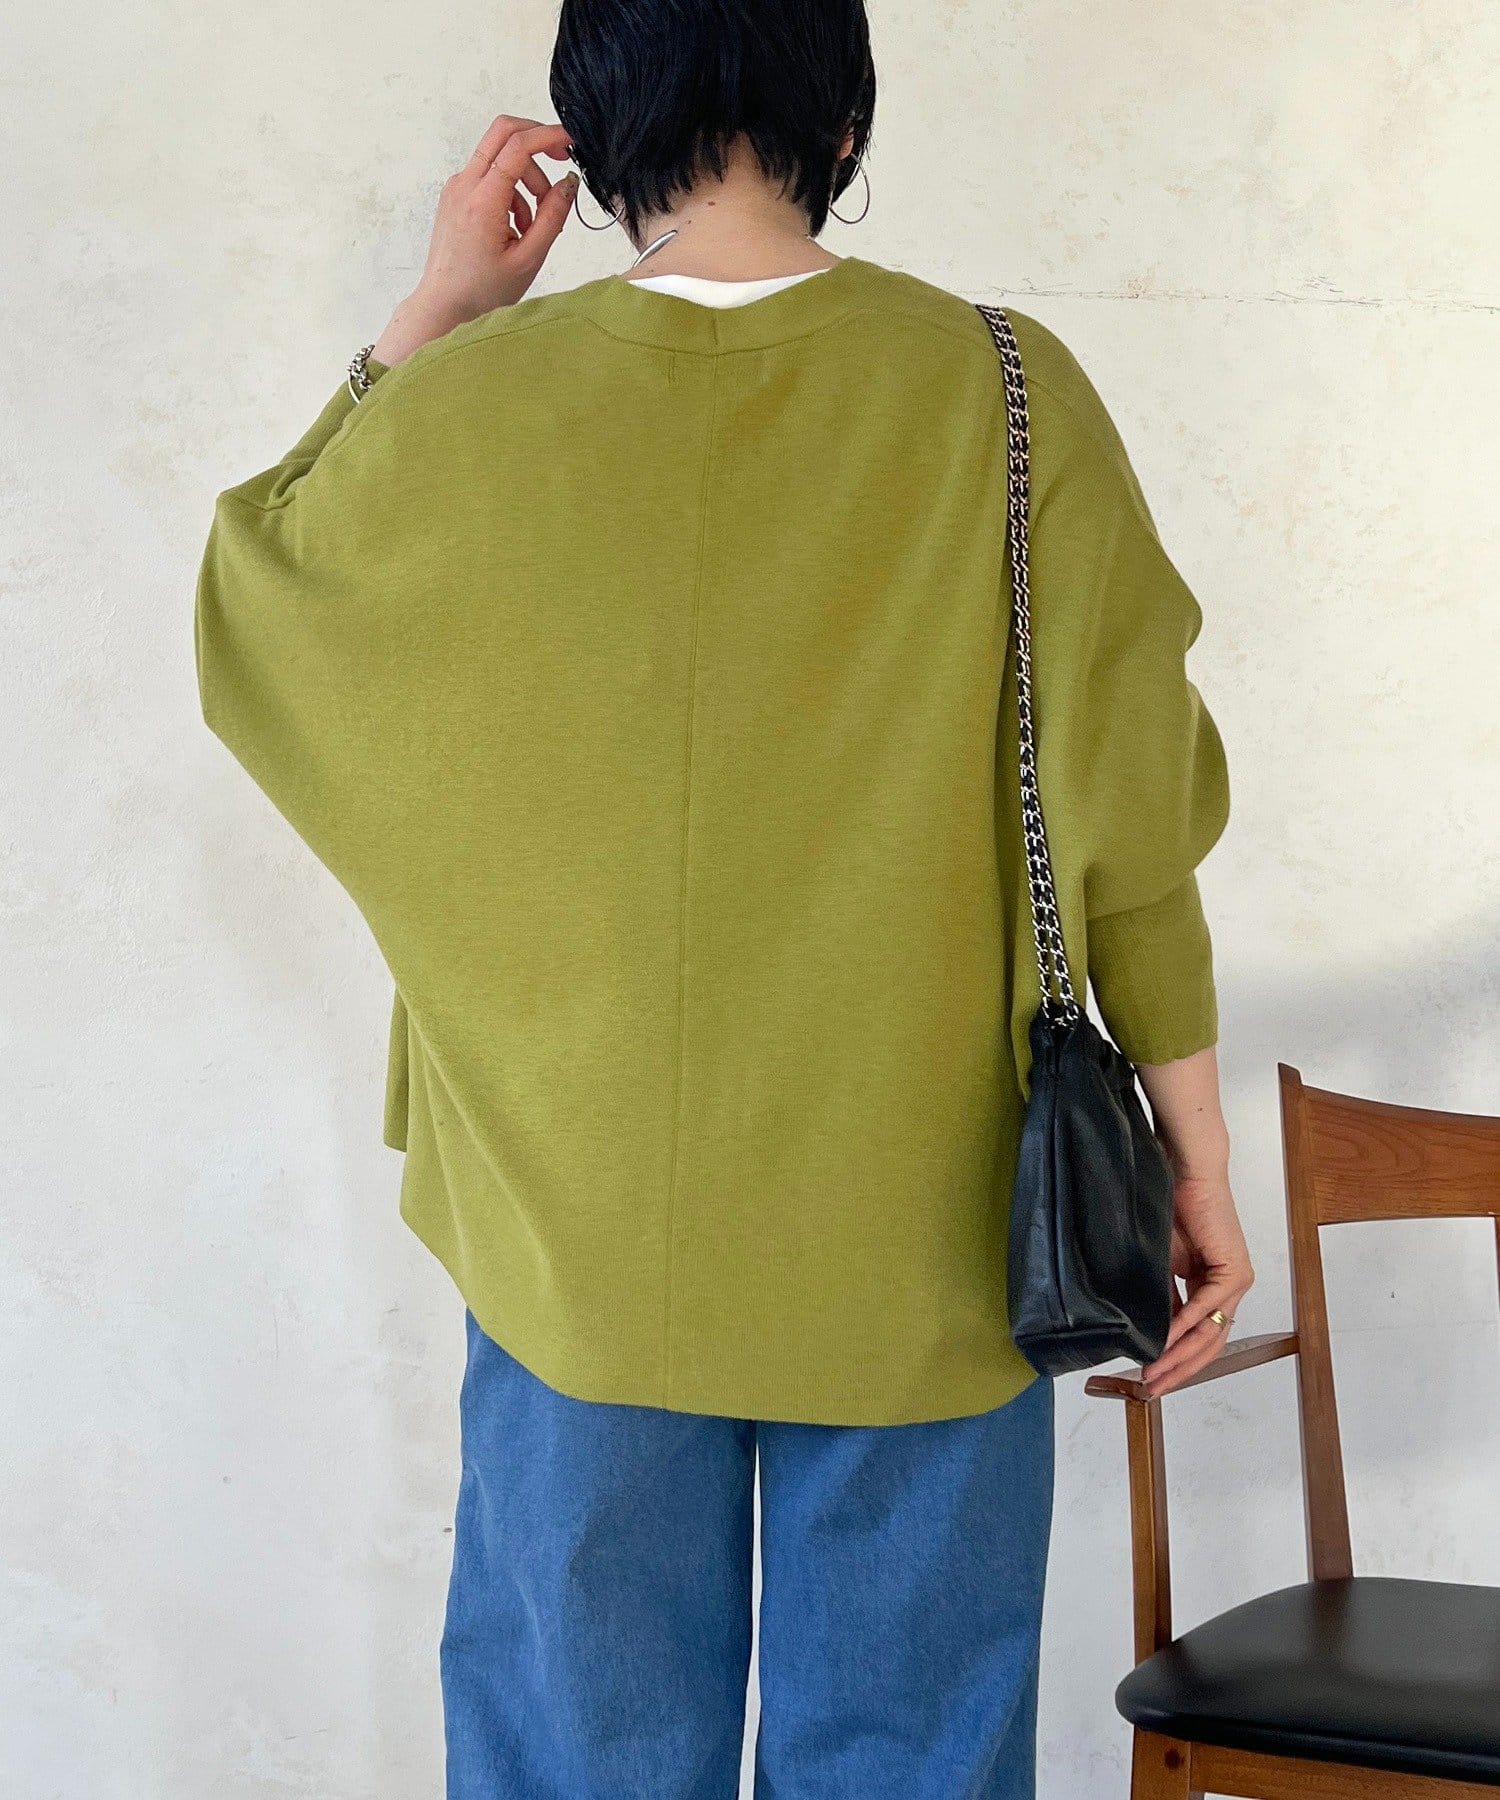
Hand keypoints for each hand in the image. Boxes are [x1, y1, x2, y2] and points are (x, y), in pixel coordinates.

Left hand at [372, 115, 577, 366]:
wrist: (444, 305)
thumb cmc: (483, 291)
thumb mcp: (528, 258)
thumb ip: (552, 217)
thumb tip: (569, 183)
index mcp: (482, 201)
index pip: (517, 146)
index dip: (548, 136)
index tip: (571, 140)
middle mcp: (464, 185)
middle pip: (503, 132)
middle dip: (536, 140)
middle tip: (561, 161)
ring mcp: (457, 186)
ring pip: (499, 156)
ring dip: (526, 177)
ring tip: (533, 224)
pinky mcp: (456, 194)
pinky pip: (490, 175)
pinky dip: (511, 190)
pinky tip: (515, 227)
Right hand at [1142, 1167, 1254, 1397]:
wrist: (1186, 1173)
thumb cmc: (1172, 1208)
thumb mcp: (1163, 1265)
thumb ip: (1165, 1298)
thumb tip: (1156, 1333)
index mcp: (1214, 1287)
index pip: (1201, 1337)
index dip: (1176, 1361)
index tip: (1150, 1378)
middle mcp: (1231, 1289)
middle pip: (1210, 1344)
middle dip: (1179, 1369)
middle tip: (1152, 1388)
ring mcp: (1236, 1282)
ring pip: (1211, 1332)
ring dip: (1180, 1355)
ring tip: (1153, 1372)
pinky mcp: (1234, 1271)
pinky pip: (1207, 1308)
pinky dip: (1184, 1326)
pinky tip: (1165, 1340)